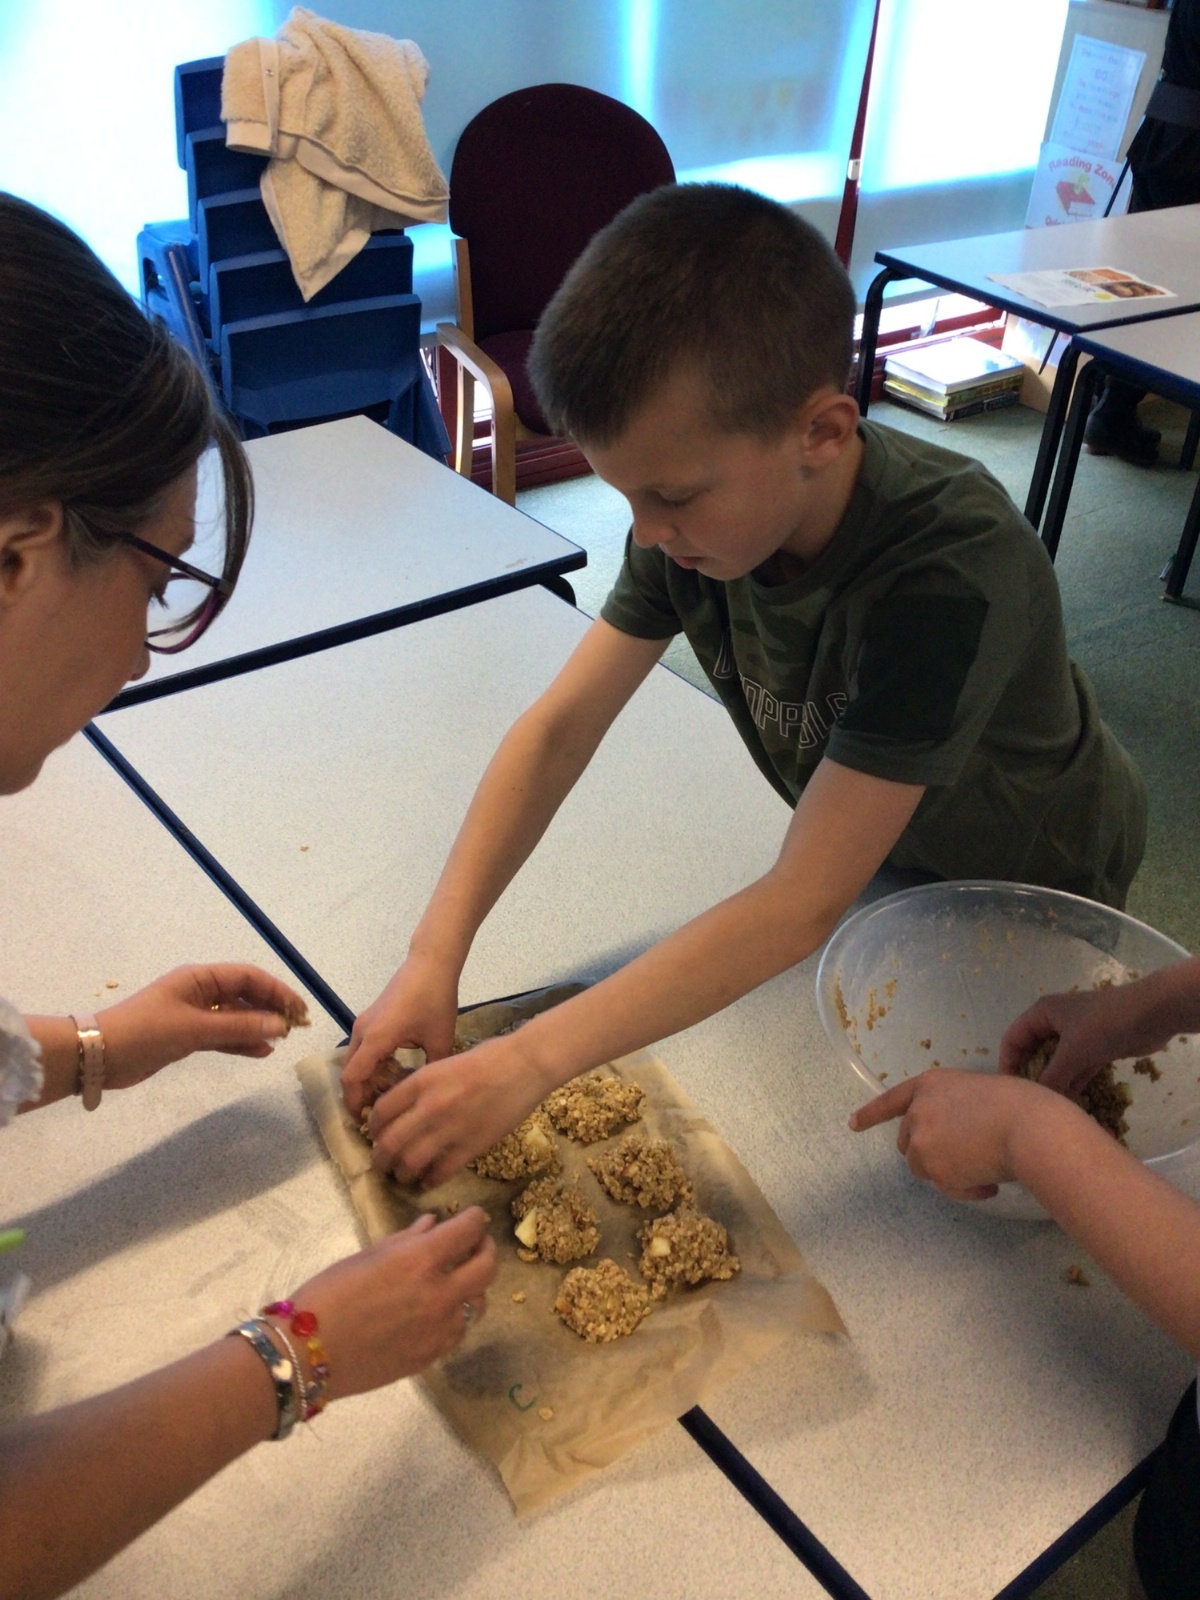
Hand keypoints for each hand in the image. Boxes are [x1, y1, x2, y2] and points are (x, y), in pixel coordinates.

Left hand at [97, 965, 308, 1090]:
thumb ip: (239, 1026)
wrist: (100, 1056)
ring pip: (236, 1016)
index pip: (249, 977)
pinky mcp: (187, 1035)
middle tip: (296, 1028)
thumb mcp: (196, 1029)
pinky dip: (241, 1041)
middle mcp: (200, 991)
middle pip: (245, 994)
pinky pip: (223, 1034)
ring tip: (281, 1041)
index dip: (277, 990)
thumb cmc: (147, 1032)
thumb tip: (280, 1025)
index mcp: (200, 978)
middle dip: (271, 1008)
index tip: (299, 1011)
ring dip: (258, 1026)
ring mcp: (194, 1014)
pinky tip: (261, 1051)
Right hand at [284, 1208, 496, 1397]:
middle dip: (486, 1249)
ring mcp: (439, 1330)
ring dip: (474, 1286)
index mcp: (420, 1261)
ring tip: (458, 1280)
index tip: (472, 1217)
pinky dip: (457, 1316)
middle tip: (476, 1244)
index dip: (474, 1219)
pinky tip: (440, 1310)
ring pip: (479, 1303)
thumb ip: (407, 1240)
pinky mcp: (432, 1356)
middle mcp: (439, 1294)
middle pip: (487, 1267)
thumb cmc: (329, 1294)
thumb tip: (433, 1224)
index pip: (468, 1231)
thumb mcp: (367, 1256)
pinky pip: (459, 1331)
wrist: (307, 1353)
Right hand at [341, 955, 459, 1118]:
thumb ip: (432, 1069)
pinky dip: (374, 1064)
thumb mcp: (440, 1039)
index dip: (355, 1103)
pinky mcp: (371, 1018)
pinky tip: (397, 1072)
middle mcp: (362, 1031)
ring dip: (369, 1078)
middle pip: (352, 1072)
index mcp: (375, 1039)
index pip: (352, 1079)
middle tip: (381, 1114)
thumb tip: (431, 1095)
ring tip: (392, 1094)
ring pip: (358, 1060)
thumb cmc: (435, 998)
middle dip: (362, 1094)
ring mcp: (365, 1023)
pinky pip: (365, 1048)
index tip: (365, 1122)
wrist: (431, 962)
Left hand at [367, 1034, 549, 1187]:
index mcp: (421, 1081)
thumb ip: (422, 1086)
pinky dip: (430, 1180)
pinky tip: (429, 1180)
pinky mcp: (472, 1146)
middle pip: (390, 1142)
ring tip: (402, 1176)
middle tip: (382, 1165)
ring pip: (410, 1162)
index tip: (375, 1136)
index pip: (381, 1112)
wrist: (525, 1065)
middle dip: (380, 1159)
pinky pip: (441, 1172)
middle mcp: (429, 1106)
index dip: (373, 1129)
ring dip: (402, 1174)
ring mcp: (450, 1129)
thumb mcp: (445, 1064)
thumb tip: (403, 1109)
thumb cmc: (489, 1057)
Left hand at [849, 1068, 1054, 1201]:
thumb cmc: (1018, 1106)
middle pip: (907, 1142)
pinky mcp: (933, 1169)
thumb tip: (958, 1137)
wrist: (1028, 1129)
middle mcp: (918, 1110)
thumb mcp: (978, 1092)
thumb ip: (955, 1108)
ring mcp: (922, 1140)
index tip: (852, 1124)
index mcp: (930, 1084)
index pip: (892, 1100)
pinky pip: (946, 1188)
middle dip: (929, 1152)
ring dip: (948, 1173)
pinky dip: (966, 1190)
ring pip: (924, 1168)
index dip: (871, 1114)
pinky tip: (989, 1183)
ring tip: (983, 1168)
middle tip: (965, 1156)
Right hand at [998, 982, 1173, 1095]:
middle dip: (1032, 1076)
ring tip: (1050, 1108)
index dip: (1007, 1063)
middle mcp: (1055, 1023)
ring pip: (1057, 1062)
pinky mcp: (1096, 1048)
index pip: (1013, 1039)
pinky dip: (1073, 1083)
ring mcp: (1077, 1036)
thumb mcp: (1073, 1051)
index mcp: (1042, 1014)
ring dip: (1054, 1082)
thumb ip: (1052, 1076)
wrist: (1152, 1014)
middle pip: (1034, 1052)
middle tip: (1031, 1102)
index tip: (1009, 1091)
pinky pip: (1076, 1068)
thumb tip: (1037, 1101)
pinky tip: (1070, 1104)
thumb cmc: (1104, 1025)